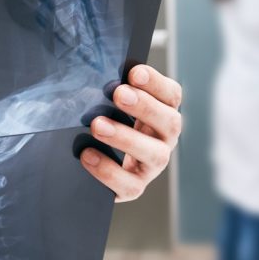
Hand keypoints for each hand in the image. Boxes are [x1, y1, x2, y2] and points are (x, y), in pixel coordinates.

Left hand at [81, 64, 181, 201]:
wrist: (92, 166)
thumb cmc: (104, 124)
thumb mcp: (108, 105)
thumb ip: (109, 91)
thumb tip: (92, 75)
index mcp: (162, 113)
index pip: (171, 95)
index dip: (156, 83)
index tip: (134, 72)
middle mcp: (164, 139)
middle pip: (170, 122)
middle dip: (145, 107)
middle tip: (119, 94)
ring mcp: (152, 166)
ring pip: (155, 155)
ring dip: (127, 138)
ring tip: (97, 126)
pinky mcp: (134, 187)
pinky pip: (129, 184)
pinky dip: (108, 171)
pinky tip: (87, 155)